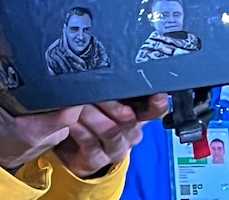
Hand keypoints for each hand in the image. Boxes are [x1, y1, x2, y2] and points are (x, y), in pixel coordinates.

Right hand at [0, 42, 81, 169]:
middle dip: (69, 82)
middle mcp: (51, 135)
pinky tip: (54, 81)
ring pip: (71, 108)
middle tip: (62, 56)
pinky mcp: (56, 132)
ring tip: (59, 64)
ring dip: (65, 90)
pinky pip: (66, 112)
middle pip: (73, 105)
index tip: (71, 66)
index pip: (69, 112)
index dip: (75, 91)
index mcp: (35, 130)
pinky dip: (61, 99)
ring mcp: (56, 135)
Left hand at [54, 94, 168, 177]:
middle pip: (129, 120)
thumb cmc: (92, 115)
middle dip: (110, 104)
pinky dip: (79, 129)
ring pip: (110, 132)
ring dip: (92, 116)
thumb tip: (108, 67)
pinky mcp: (96, 160)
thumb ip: (111, 88)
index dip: (157, 103)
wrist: (74, 149)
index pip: (155, 110)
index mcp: (137, 116)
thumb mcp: (104, 99)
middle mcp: (130, 134)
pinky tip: (71, 120)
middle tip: (94, 92)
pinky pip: (90, 143)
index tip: (156, 94)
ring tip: (78, 104)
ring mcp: (115, 148)